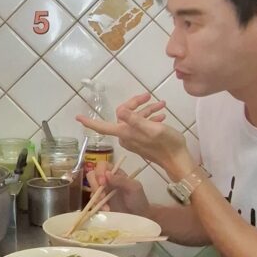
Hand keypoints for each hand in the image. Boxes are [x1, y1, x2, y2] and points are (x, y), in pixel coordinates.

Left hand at [76, 94, 192, 177]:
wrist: (178, 160)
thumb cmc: (166, 144)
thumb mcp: (152, 129)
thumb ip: (135, 120)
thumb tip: (120, 110)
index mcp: (125, 134)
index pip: (103, 127)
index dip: (90, 122)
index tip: (78, 117)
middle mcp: (127, 137)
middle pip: (124, 116)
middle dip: (135, 104)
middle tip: (149, 96)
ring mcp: (135, 139)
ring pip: (136, 119)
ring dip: (147, 110)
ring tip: (162, 104)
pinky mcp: (143, 140)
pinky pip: (142, 124)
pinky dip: (151, 117)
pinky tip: (161, 113)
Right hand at [87, 162, 149, 215]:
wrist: (138, 216)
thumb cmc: (138, 200)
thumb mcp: (134, 188)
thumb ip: (121, 180)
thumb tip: (107, 174)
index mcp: (115, 173)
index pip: (102, 165)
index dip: (99, 172)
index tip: (102, 182)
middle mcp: (106, 180)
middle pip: (92, 175)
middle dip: (95, 185)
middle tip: (102, 196)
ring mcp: (102, 191)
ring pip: (90, 189)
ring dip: (96, 198)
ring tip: (107, 207)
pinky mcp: (99, 202)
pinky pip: (92, 201)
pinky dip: (97, 206)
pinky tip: (106, 210)